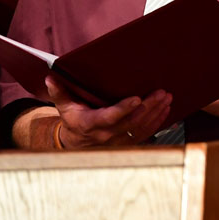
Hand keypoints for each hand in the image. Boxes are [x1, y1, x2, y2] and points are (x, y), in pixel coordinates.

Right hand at [47, 77, 171, 146]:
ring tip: (167, 97)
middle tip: (162, 93)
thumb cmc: (73, 119)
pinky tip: (166, 109)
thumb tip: (51, 76)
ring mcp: (119, 141)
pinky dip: (158, 121)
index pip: (109, 118)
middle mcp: (106, 135)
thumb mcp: (64, 106)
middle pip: (131, 122)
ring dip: (156, 112)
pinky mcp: (128, 142)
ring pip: (141, 128)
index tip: (137, 98)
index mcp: (90, 124)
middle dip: (148, 107)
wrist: (77, 142)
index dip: (124, 109)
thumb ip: (59, 92)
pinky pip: (146, 133)